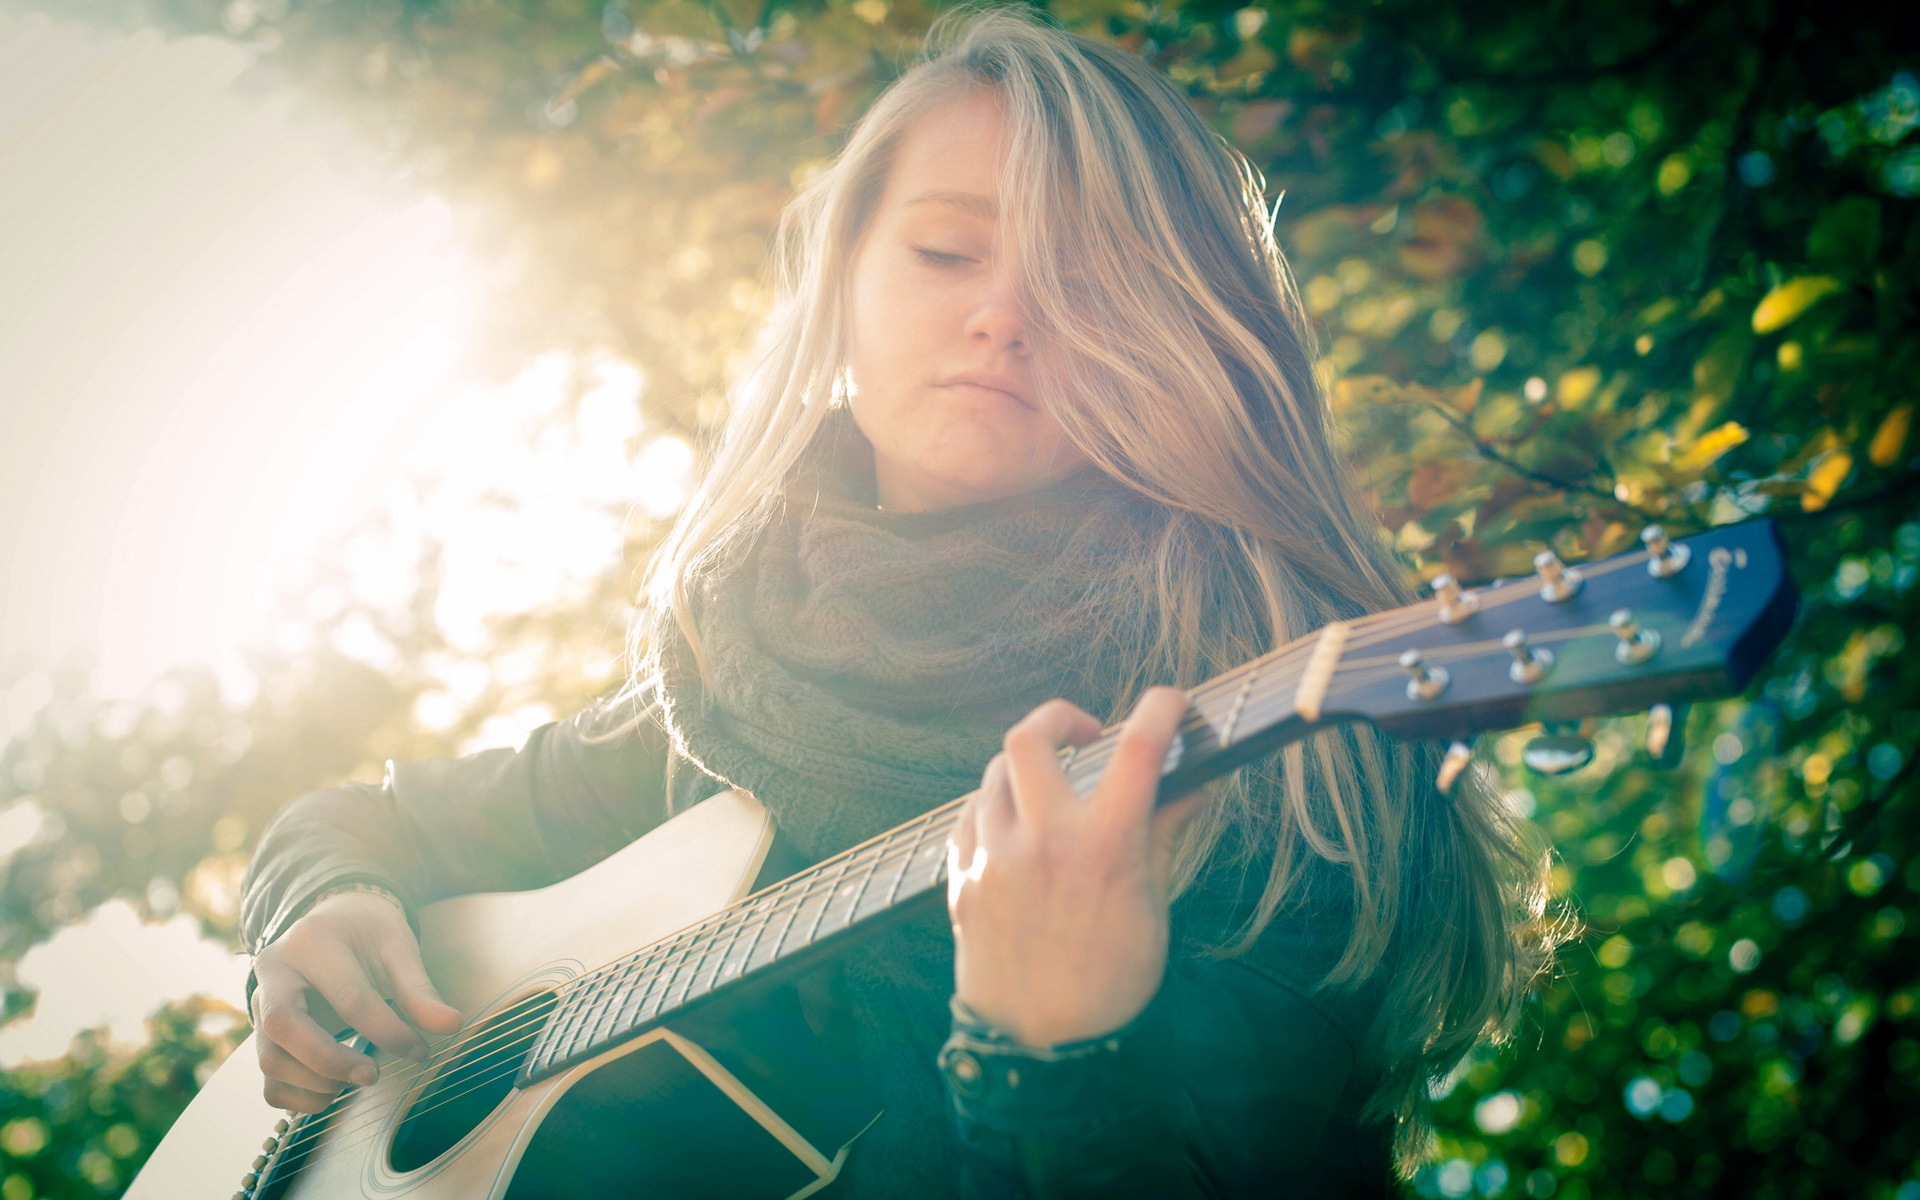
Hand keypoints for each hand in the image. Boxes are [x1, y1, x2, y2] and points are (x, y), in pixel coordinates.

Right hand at [249, 890, 461, 1112]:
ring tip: (359, 1076)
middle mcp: (273, 973)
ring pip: (271, 1059)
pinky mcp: (261, 1036)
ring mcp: (259, 1005)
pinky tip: (335, 1089)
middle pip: (285, 1027)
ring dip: (317, 1082)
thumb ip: (420, 990)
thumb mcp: (398, 947)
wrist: (333, 920)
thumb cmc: (368, 934)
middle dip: (332, 1061)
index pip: (348, 997)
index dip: (387, 1031)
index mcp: (312, 943)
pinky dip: (300, 1097)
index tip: (420, 1051)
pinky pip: (268, 1081)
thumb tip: (452, 1026)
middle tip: (374, 1075)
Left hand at [946, 687, 1204, 1047]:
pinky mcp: (962, 878)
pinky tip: (1013, 828)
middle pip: (1030, 736)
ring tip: (1049, 791)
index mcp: (1103, 845)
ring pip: (993, 775)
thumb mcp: (1151, 908)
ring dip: (1025, 770)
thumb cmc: (1108, 982)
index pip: (1139, 748)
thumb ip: (1163, 836)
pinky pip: (969, 817)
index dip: (1162, 710)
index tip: (1171, 704)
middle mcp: (1041, 839)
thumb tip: (1193, 786)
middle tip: (1084, 732)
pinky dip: (993, 809)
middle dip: (1059, 718)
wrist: (1039, 1045)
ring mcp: (993, 856)